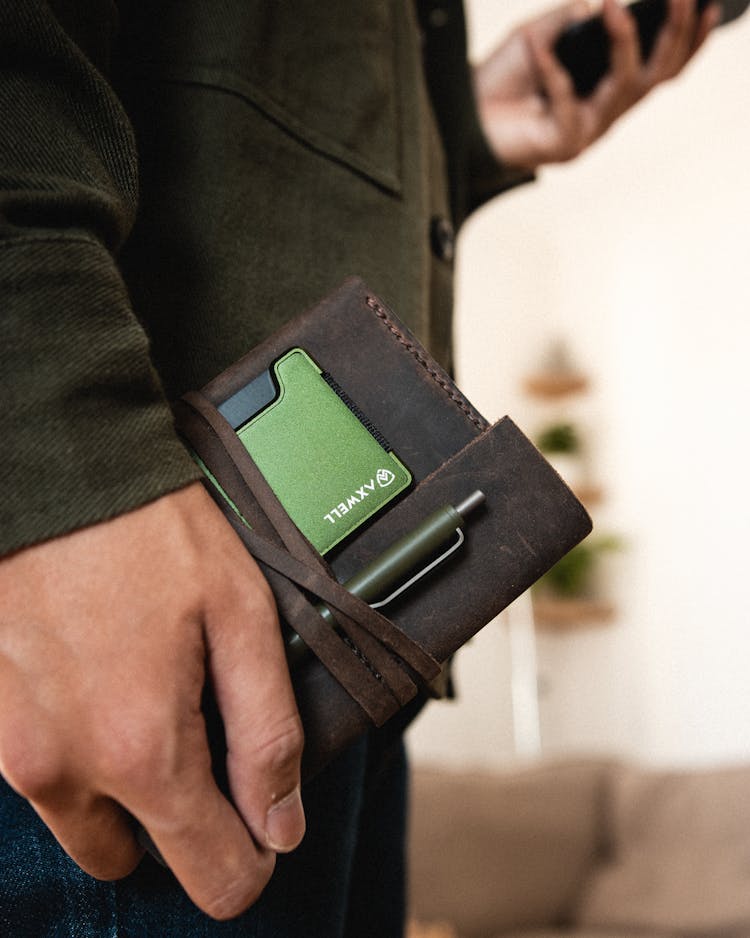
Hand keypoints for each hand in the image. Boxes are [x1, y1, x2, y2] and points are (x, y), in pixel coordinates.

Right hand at [0, 482, 304, 919]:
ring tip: (143, 697)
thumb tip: (280, 824)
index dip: (250, 858)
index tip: (259, 820)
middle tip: (197, 738)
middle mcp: (65, 768)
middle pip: (137, 858)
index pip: (214, 877)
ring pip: (82, 822)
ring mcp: (12, 749)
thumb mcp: (241, 617)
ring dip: (118, 790)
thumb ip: (267, 734)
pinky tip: (98, 680)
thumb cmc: (150, 533)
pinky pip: (41, 773)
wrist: (53, 469)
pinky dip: (75, 750)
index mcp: (143, 749)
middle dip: (176, 824)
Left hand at [475, 0, 719, 170]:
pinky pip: (568, 101)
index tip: (706, 4)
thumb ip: (569, 22)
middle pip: (657, 76)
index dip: (689, 38)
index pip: (661, 65)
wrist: (457, 119)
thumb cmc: (498, 82)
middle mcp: (605, 113)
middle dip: (674, 34)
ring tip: (611, 8)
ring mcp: (587, 132)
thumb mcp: (536, 37)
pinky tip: (534, 42)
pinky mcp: (563, 146)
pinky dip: (552, 68)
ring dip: (623, 45)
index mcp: (606, 88)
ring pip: (626, 87)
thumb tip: (598, 5)